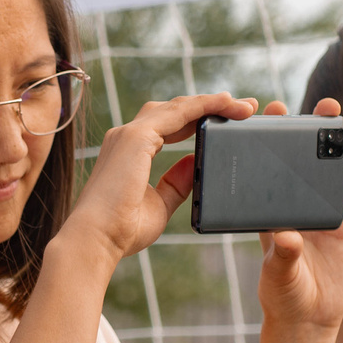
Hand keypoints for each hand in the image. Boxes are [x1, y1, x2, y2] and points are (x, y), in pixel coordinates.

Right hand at [59, 92, 261, 270]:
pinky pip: (178, 112)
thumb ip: (176, 183)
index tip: (228, 120)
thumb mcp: (160, 205)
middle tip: (246, 108)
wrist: (96, 240)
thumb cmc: (121, 230)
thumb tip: (195, 163)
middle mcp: (127, 136)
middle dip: (211, 106)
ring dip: (212, 103)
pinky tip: (226, 104)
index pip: (170, 125)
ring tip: (245, 106)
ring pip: (179, 107)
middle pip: (176, 111)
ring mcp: (130, 134)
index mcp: (130, 151)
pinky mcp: (136, 137)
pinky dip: (204, 105)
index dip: (199, 119)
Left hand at [251, 101, 342, 342]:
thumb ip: (284, 256)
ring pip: (338, 167)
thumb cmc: (284, 294)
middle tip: (321, 105)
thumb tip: (288, 237)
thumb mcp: (279, 275)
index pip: (272, 167)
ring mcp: (330, 209)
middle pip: (307, 158)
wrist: (310, 317)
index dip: (272, 139)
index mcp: (274, 209)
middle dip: (313, 130)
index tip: (273, 113)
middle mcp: (302, 203)